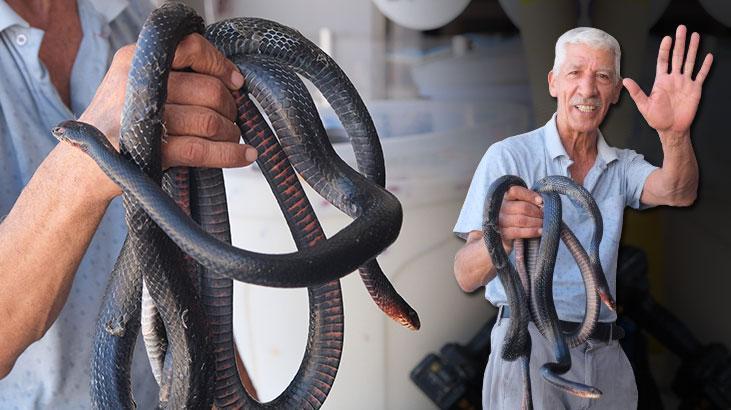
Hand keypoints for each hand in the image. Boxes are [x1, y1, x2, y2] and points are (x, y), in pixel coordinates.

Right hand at [78, 33, 256, 194]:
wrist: (82, 165)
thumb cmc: (119, 124)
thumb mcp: (134, 86)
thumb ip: (173, 75)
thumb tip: (230, 81)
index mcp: (135, 60)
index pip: (191, 48)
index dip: (221, 65)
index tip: (235, 82)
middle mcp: (137, 84)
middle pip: (209, 90)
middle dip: (230, 108)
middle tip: (232, 119)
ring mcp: (142, 118)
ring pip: (209, 121)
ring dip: (230, 132)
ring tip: (232, 138)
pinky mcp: (150, 150)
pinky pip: (202, 150)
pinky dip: (230, 154)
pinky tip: (244, 156)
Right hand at [498, 186, 543, 251]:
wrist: (511, 235)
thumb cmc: (521, 216)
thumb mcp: (524, 204)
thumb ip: (531, 201)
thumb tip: (542, 202)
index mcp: (507, 197)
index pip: (516, 191)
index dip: (530, 195)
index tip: (541, 201)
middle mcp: (502, 208)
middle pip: (523, 207)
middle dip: (538, 212)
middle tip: (546, 216)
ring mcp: (501, 221)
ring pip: (522, 220)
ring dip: (536, 222)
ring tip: (544, 224)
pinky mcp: (504, 234)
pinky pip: (518, 232)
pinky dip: (532, 231)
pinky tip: (540, 231)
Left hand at [623, 25, 712, 137]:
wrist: (671, 129)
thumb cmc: (657, 118)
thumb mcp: (644, 105)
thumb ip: (636, 92)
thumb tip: (626, 81)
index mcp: (661, 81)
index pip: (663, 61)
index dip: (664, 49)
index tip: (667, 38)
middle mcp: (674, 79)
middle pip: (677, 57)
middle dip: (680, 43)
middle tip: (682, 29)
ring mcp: (685, 83)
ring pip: (690, 62)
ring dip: (693, 49)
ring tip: (695, 36)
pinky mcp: (694, 89)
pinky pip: (700, 75)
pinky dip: (705, 66)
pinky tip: (707, 56)